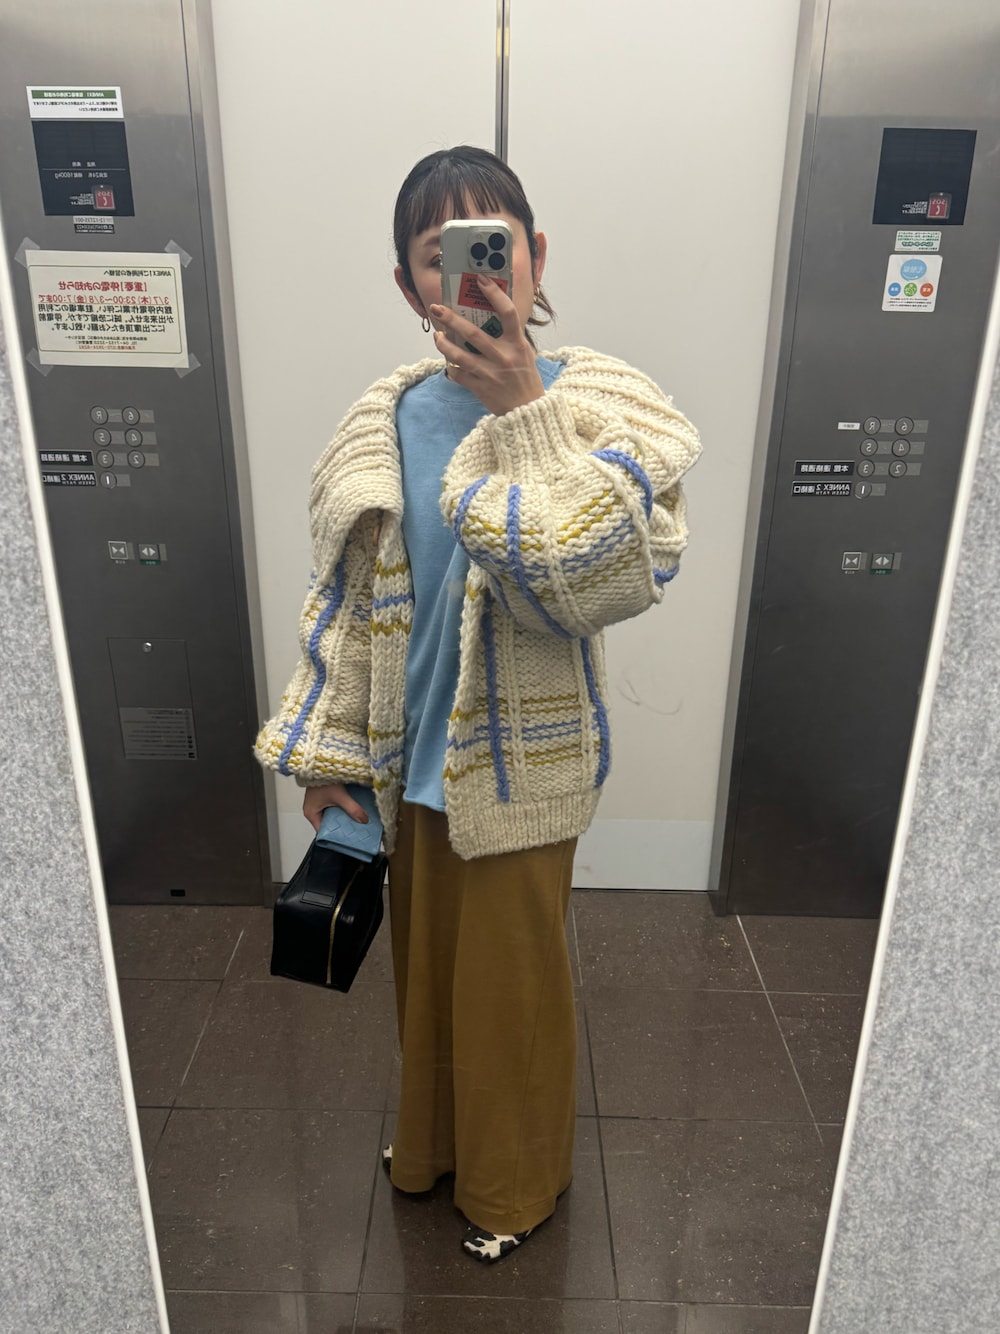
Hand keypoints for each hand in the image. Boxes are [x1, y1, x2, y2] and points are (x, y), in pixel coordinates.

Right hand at [302, 782, 368, 832]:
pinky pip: (332, 806)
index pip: (323, 832)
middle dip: (341, 826)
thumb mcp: (340, 796)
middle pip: (328, 824)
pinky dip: (341, 808)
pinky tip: (352, 808)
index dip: (335, 836)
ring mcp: (317, 802)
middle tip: (355, 830)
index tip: (348, 838)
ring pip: (331, 814)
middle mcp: (313, 810)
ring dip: (342, 816)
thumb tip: (364, 820)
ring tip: (356, 820)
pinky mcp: (322, 796)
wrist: (320, 760)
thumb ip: (352, 808)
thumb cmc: (322, 778)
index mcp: (311, 814)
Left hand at [429, 276, 544, 416]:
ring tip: (437, 336)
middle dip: (451, 319)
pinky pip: (458, 374)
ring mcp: (491, 374)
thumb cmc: (526, 378)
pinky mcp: (481, 388)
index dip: (494, 294)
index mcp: (518, 344)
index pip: (507, 312)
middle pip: (473, 333)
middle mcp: (504, 357)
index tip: (481, 280)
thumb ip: (510, 336)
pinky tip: (447, 360)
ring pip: (459, 355)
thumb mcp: (525, 353)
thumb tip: (489, 316)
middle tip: (436, 308)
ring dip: (443, 344)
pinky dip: (450, 367)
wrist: (529, 412)